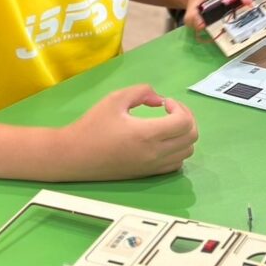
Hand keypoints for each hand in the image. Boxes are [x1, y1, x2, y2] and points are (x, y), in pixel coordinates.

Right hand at [61, 84, 197, 180]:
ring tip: (168, 124)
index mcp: (147, 135)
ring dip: (184, 135)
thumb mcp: (115, 99)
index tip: (165, 103)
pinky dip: (178, 150)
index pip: (184, 123)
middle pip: (192, 137)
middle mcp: (154, 154)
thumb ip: (141, 91)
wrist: (73, 156)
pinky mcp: (147, 175)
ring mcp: (152, 167)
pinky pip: (176, 164)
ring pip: (187, 152)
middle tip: (170, 110)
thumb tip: (159, 99)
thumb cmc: (92, 126)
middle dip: (186, 118)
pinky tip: (162, 140)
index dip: (181, 108)